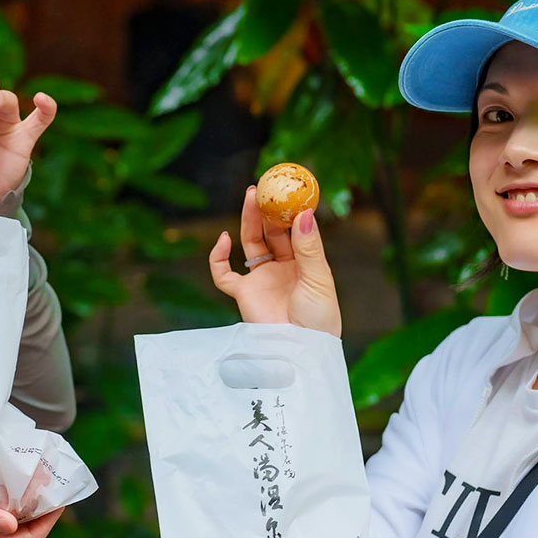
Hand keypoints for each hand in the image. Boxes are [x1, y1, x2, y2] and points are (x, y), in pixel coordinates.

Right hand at [208, 187, 341, 336]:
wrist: (301, 350)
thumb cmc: (319, 319)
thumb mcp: (318, 279)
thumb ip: (309, 247)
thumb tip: (303, 213)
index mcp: (305, 264)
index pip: (296, 230)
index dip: (291, 210)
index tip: (289, 190)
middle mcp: (282, 268)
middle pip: (272, 232)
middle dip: (268, 209)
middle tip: (266, 187)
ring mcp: (261, 280)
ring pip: (251, 243)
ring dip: (249, 220)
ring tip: (251, 197)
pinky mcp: (243, 294)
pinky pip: (223, 274)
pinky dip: (218, 257)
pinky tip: (224, 239)